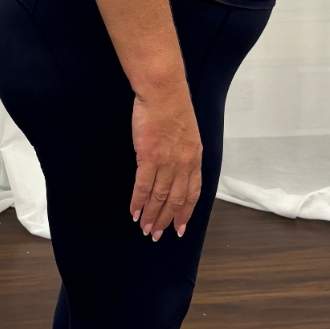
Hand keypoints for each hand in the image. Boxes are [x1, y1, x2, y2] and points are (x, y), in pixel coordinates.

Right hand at [129, 87, 201, 239]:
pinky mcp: (148, 157)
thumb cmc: (173, 108)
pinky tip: (134, 212)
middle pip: (175, 200)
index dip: (185, 212)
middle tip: (157, 235)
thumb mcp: (188, 134)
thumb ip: (184, 153)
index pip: (192, 193)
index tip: (179, 228)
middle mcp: (184, 164)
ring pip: (159, 197)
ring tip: (145, 229)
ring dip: (152, 215)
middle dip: (167, 220)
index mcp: (195, 159)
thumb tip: (176, 168)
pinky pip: (143, 186)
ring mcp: (167, 162)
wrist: (163, 93)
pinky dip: (138, 201)